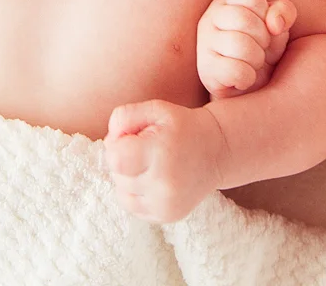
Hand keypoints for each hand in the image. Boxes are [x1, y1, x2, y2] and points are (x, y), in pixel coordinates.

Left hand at [103, 100, 226, 222]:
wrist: (217, 151)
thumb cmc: (181, 127)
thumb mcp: (156, 109)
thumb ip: (124, 116)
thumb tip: (108, 142)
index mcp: (161, 152)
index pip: (114, 158)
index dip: (116, 145)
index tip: (132, 138)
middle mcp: (164, 183)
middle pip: (117, 175)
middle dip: (123, 160)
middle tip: (145, 150)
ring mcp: (166, 204)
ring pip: (122, 193)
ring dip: (128, 178)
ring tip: (149, 165)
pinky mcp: (167, 216)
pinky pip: (133, 206)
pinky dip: (136, 193)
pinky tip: (152, 179)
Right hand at [196, 0, 296, 99]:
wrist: (248, 87)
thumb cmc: (262, 48)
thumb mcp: (278, 26)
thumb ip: (284, 12)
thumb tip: (275, 24)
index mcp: (227, 2)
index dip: (267, 16)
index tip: (266, 30)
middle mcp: (210, 18)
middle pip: (244, 19)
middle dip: (263, 39)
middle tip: (261, 49)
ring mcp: (204, 44)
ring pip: (239, 44)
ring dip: (256, 59)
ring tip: (253, 63)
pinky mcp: (205, 70)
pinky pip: (235, 71)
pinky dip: (247, 78)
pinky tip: (244, 78)